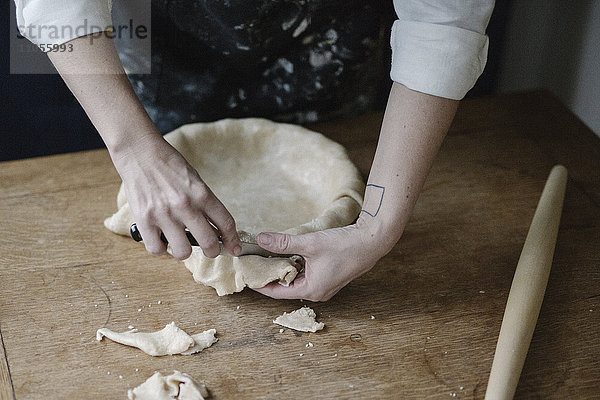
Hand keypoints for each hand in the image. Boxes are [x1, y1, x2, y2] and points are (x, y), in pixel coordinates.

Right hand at [111, 133, 241, 259]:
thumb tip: (216, 229)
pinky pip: (156, 249)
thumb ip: (205, 203)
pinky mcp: (144, 220)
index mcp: (202, 194)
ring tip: (180, 241)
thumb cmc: (169, 165)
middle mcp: (185, 206)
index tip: (235, 249)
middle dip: (212, 251)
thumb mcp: (195, 180)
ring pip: (183, 252)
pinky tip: (161, 238)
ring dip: (184, 251)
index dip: (233, 240)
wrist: (139, 153)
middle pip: (209, 243)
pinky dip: (160, 248)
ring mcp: (164, 215)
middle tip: (209, 250)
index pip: (226, 223)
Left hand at [253, 219, 388, 300]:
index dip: (259, 284)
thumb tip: (261, 239)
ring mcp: (324, 285)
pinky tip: (289, 253)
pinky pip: (306, 275)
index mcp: (311, 290)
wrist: (372, 241)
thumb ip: (283, 242)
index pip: (276, 293)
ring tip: (266, 257)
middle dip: (269, 275)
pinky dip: (295, 266)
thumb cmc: (344, 245)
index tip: (246, 276)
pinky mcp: (329, 276)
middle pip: (285, 287)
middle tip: (253, 263)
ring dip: (283, 269)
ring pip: (296, 280)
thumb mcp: (310, 243)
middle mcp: (317, 292)